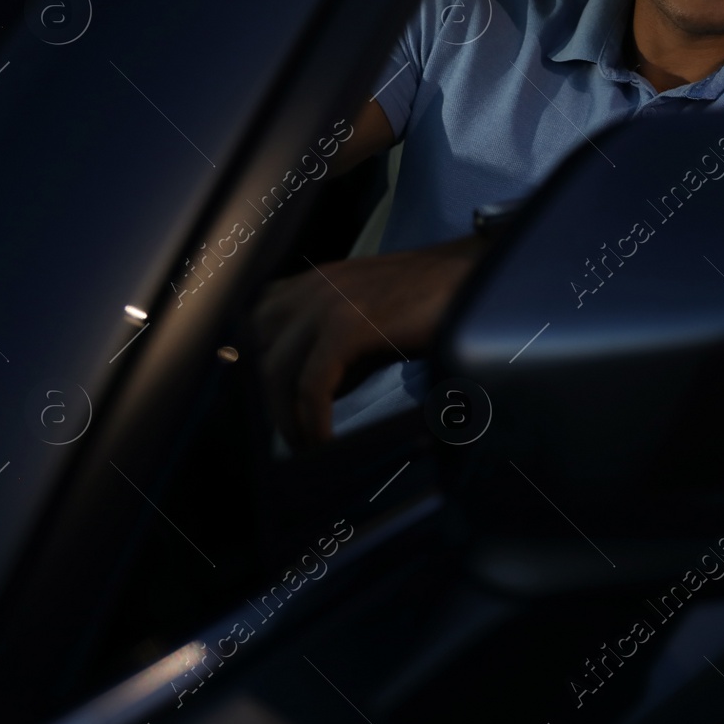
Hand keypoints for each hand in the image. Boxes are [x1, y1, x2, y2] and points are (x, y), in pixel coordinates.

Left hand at [251, 234, 487, 445]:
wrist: (474, 278)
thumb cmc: (427, 305)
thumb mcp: (366, 323)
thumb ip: (328, 352)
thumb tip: (307, 403)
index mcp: (308, 283)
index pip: (250, 328)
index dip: (249, 372)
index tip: (266, 411)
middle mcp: (308, 287)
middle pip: (253, 352)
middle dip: (263, 400)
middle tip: (289, 435)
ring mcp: (325, 302)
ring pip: (274, 372)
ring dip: (285, 418)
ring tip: (306, 446)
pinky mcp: (347, 325)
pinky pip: (312, 385)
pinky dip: (313, 420)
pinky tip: (325, 441)